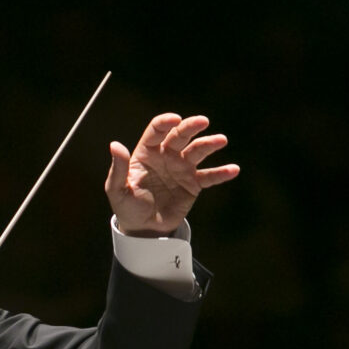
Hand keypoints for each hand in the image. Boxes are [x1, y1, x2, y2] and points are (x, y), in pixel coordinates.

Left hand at [106, 114, 238, 235]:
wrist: (143, 229)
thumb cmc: (127, 207)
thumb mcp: (117, 190)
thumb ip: (119, 168)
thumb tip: (115, 145)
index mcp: (147, 152)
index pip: (157, 131)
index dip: (165, 123)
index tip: (175, 119)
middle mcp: (166, 156)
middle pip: (180, 136)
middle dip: (191, 127)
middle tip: (203, 121)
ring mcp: (181, 169)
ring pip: (197, 152)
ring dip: (209, 144)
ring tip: (221, 140)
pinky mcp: (192, 184)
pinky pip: (209, 177)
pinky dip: (221, 173)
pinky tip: (233, 169)